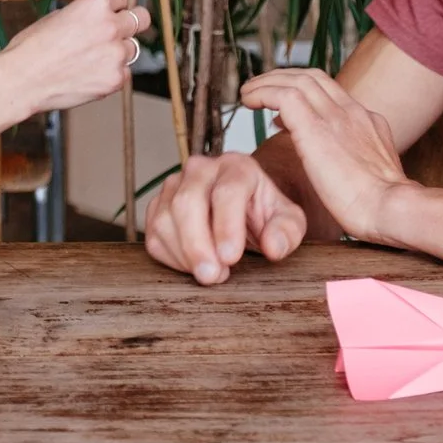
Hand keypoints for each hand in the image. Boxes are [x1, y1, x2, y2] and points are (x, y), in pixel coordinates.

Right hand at [0, 0, 149, 114]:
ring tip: (91, 60)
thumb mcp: (59, 16)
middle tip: (119, 31)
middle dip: (131, 23)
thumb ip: (86, 15)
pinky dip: (111, 73)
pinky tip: (89, 75)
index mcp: (95, 4)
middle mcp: (111, 25)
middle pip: (142, 18)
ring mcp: (116, 54)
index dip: (114, 6)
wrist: (23, 80)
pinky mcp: (116, 79)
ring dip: (118, 52)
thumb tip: (100, 16)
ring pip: (132, 48)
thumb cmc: (32, 47)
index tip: (111, 12)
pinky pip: (124, 72)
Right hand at [143, 152, 307, 285]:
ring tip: (210, 274)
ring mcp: (175, 185)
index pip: (226, 192)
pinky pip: (153, 235)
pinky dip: (171, 257)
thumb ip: (286, 232)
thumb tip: (273, 247)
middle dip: (197, 244)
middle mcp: (201, 169)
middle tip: (212, 276)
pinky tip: (193, 266)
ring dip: (184, 255)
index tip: (231, 258)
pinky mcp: (158, 206)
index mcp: (237, 166)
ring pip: (165, 219)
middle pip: (187, 202)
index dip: (226, 227)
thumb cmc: (264, 215)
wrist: (242, 211)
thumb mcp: (288, 222)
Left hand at [239, 68, 410, 238]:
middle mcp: (352, 112)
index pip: (330, 91)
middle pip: (312, 77)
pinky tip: (248, 101)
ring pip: (296, 80)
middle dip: (282, 78)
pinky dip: (263, 92)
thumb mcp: (373, 177)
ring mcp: (336, 117)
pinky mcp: (316, 129)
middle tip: (259, 90)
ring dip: (266, 82)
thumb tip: (335, 166)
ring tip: (247, 94)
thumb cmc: (382, 208)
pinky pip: (283, 95)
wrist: (392, 209)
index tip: (281, 108)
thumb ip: (355, 164)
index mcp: (367, 122)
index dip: (302, 91)